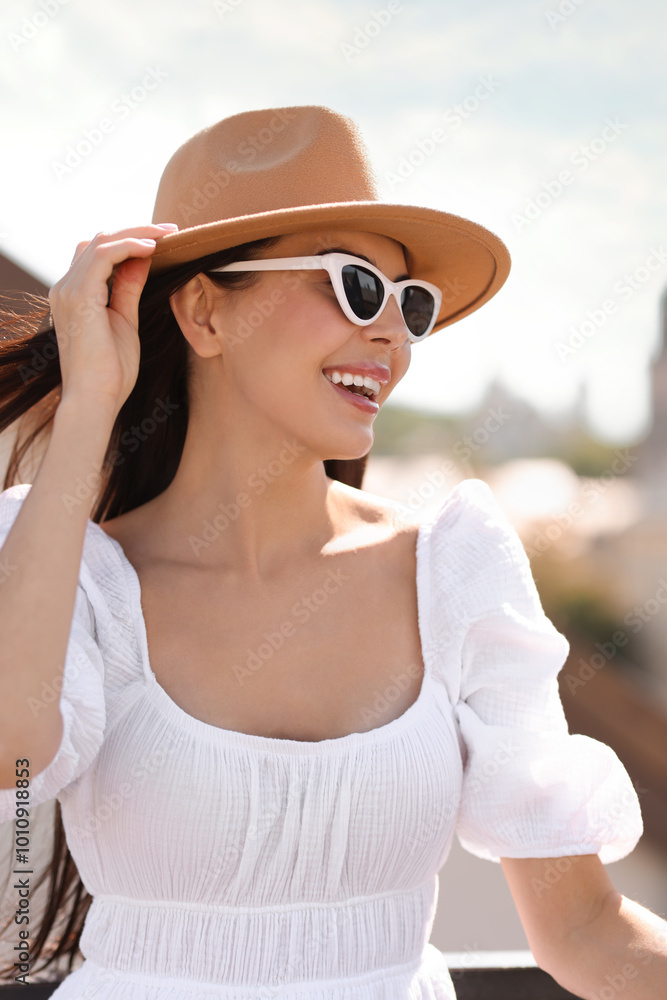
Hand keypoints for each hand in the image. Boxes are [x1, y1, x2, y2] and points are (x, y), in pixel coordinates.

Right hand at [48, 223, 177, 415]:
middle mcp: (66, 288)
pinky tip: (152, 247)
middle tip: (170, 230)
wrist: (95, 398)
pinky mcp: (79, 296)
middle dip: (136, 230)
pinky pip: (103, 255)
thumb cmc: (111, 371)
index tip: (162, 240)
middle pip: (98, 240)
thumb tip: (144, 260)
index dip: (129, 241)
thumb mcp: (126, 320)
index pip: (98, 253)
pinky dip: (128, 246)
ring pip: (101, 241)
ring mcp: (68, 291)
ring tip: (167, 234)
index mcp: (74, 295)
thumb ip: (129, 289)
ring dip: (136, 233)